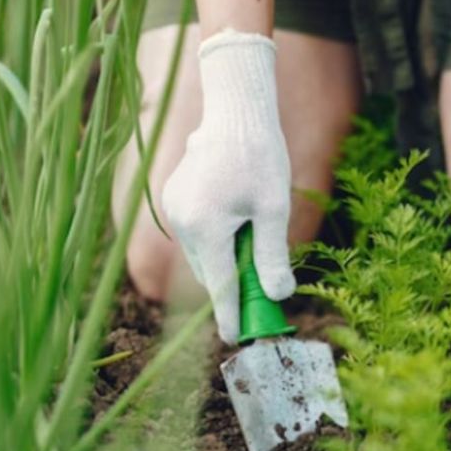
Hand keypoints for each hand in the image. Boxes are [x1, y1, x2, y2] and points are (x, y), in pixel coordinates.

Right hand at [162, 30, 295, 343]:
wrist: (234, 111)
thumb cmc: (260, 155)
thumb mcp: (274, 209)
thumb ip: (272, 255)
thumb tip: (278, 296)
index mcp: (207, 227)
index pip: (219, 286)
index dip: (230, 315)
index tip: (236, 339)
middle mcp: (182, 222)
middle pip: (209, 273)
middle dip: (232, 286)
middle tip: (261, 296)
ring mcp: (173, 209)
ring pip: (201, 255)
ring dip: (224, 261)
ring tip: (253, 244)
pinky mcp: (172, 198)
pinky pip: (195, 234)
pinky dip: (214, 240)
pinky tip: (236, 221)